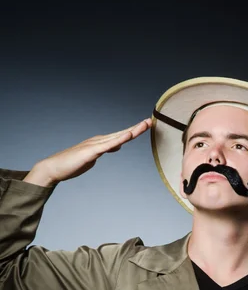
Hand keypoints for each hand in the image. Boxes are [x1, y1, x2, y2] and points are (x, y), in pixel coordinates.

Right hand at [25, 118, 151, 185]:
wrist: (54, 168)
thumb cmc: (72, 164)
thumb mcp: (94, 157)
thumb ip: (106, 150)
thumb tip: (118, 145)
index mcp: (100, 142)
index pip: (121, 135)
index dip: (134, 131)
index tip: (146, 126)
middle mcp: (99, 140)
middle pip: (122, 133)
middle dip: (137, 128)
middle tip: (150, 121)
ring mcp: (95, 145)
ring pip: (118, 136)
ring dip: (132, 130)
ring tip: (145, 124)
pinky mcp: (91, 152)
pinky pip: (108, 145)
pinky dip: (119, 140)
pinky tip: (128, 135)